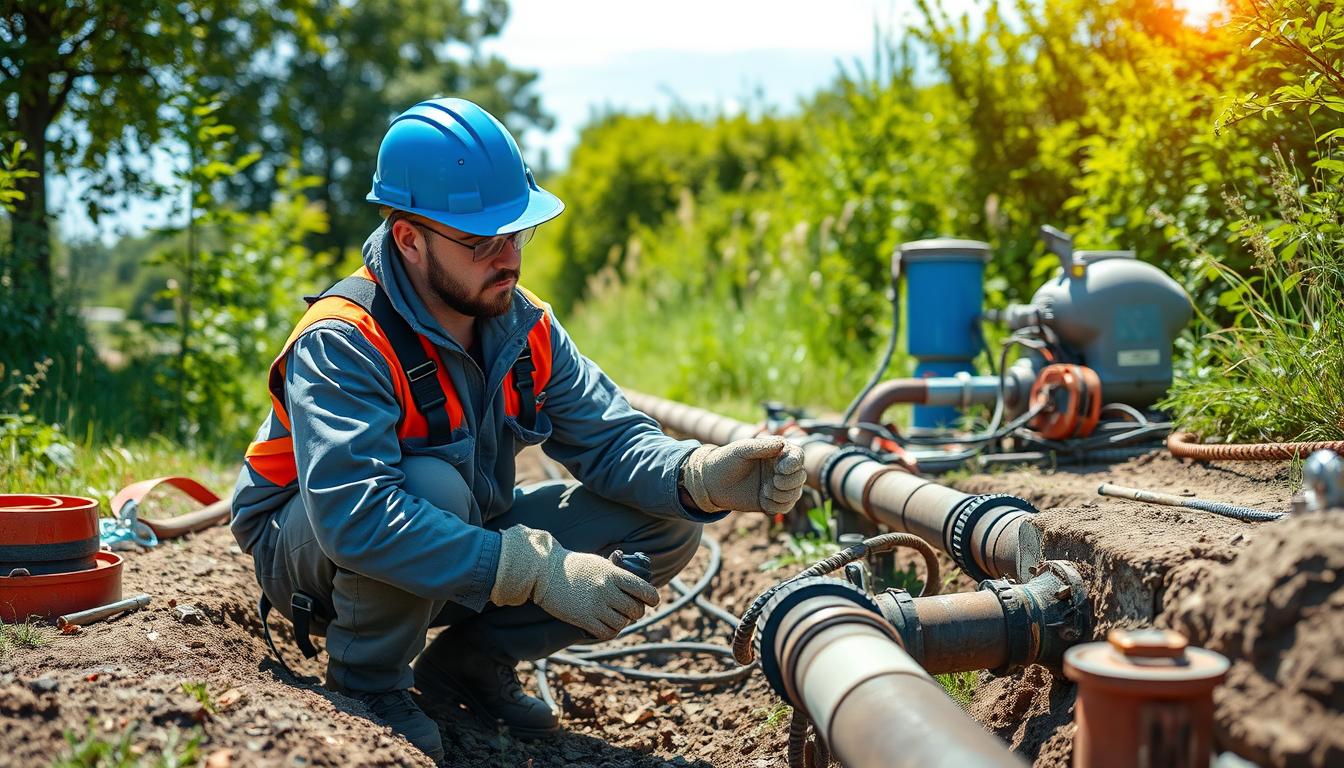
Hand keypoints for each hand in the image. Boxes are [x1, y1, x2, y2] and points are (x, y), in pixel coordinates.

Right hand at [490, 526, 659, 639]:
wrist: (544, 572)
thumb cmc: (573, 566)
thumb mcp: (599, 562)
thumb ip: (618, 573)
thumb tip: (636, 582)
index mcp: (614, 574)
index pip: (644, 590)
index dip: (652, 598)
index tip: (652, 602)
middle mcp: (607, 590)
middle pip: (635, 610)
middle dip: (636, 612)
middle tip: (630, 610)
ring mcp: (595, 606)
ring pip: (623, 623)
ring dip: (622, 622)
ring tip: (616, 617)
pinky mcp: (583, 619)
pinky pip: (607, 633)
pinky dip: (611, 632)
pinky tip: (606, 626)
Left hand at [681, 436, 805, 513]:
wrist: (712, 483)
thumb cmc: (726, 461)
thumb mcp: (742, 450)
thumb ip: (762, 446)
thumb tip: (782, 443)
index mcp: (776, 452)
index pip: (797, 456)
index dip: (794, 463)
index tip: (780, 468)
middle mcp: (780, 469)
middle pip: (800, 476)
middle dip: (789, 482)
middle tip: (773, 481)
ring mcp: (777, 485)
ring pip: (795, 493)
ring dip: (782, 494)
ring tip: (765, 491)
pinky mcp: (772, 501)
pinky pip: (786, 506)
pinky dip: (777, 505)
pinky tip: (763, 500)